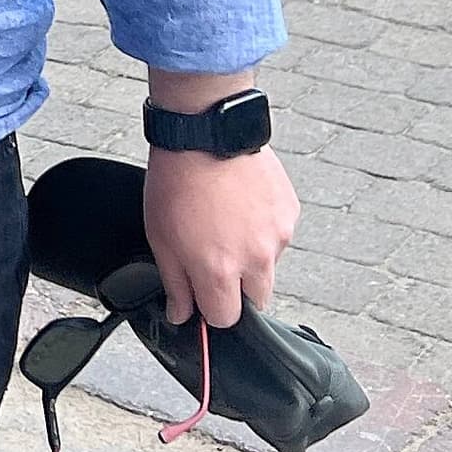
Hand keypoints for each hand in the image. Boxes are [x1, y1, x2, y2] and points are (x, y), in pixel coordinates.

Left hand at [141, 145, 298, 329]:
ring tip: (228, 222)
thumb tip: (181, 316)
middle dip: (237, 288)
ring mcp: (278, 236)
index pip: (225, 319)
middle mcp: (256, 259)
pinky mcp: (290, 213)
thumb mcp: (161, 238)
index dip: (212, 310)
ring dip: (252, 257)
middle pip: (255, 299)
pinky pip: (280, 236)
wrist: (205, 133)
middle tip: (216, 256)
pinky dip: (264, 229)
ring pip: (269, 266)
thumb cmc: (177, 183)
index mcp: (220, 271)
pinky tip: (242, 205)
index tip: (204, 295)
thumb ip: (176, 284)